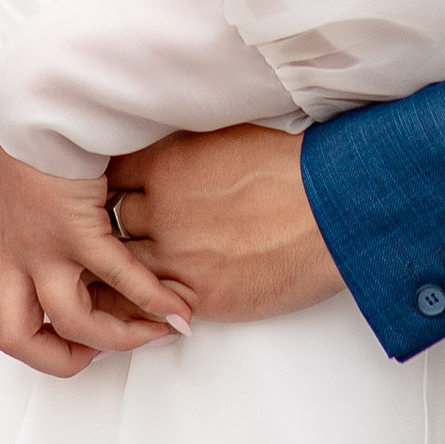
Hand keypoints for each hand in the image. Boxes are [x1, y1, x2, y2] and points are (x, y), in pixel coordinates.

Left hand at [0, 140, 196, 376]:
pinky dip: (153, 300)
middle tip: (99, 351)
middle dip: (59, 357)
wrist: (38, 103)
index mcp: (5, 245)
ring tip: (153, 332)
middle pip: (16, 338)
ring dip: (117, 337)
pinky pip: (120, 279)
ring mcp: (48, 248)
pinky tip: (178, 310)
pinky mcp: (80, 231)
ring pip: (71, 322)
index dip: (28, 335)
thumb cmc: (23, 126)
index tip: (66, 332)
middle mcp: (20, 256)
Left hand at [108, 125, 342, 322]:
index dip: (112, 184)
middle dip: (114, 228)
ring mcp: (179, 257)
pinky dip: (148, 303)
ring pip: (123, 271)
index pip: (112, 176)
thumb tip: (164, 156)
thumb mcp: (226, 137)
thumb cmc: (289, 168)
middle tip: (112, 233)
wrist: (333, 210)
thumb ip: (183, 150)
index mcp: (168, 165)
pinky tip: (148, 300)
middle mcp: (164, 211)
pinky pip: (153, 305)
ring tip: (121, 272)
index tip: (112, 191)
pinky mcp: (201, 296)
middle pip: (111, 223)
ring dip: (124, 270)